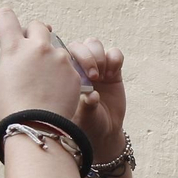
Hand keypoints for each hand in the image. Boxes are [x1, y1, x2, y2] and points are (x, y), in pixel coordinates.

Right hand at [0, 8, 84, 120]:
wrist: (38, 127)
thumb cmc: (12, 109)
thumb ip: (5, 66)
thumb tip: (13, 64)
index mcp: (14, 48)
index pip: (5, 17)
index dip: (1, 20)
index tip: (1, 29)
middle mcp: (38, 48)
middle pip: (38, 26)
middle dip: (33, 35)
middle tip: (30, 50)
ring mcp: (59, 59)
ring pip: (56, 48)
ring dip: (50, 58)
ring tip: (44, 80)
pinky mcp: (74, 73)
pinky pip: (69, 67)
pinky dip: (62, 75)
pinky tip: (55, 91)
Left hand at [67, 37, 126, 157]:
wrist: (103, 132)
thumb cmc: (85, 124)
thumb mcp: (82, 116)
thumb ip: (86, 105)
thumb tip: (92, 96)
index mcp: (64, 75)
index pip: (62, 53)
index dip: (70, 58)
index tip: (76, 74)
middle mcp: (78, 68)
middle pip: (80, 46)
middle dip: (87, 57)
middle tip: (94, 76)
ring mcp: (96, 67)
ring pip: (95, 45)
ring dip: (99, 56)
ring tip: (102, 76)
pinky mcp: (113, 70)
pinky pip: (114, 54)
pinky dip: (115, 59)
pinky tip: (112, 74)